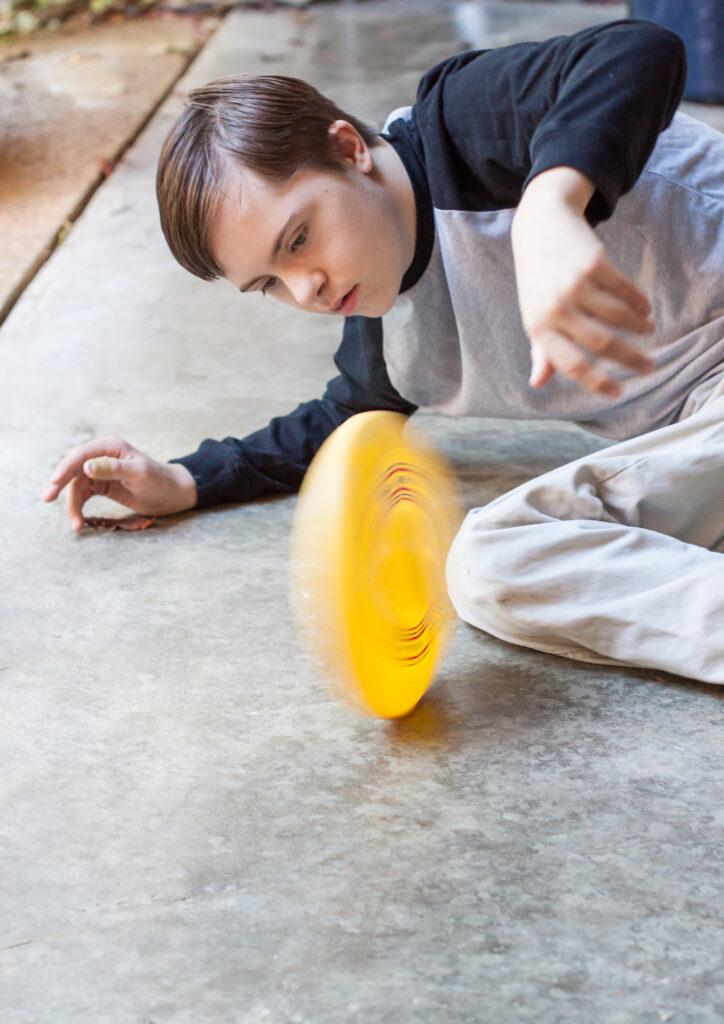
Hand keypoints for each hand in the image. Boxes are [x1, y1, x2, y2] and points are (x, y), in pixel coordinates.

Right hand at [42, 434, 197, 532]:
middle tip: (47, 499)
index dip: (65, 468)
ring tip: (76, 525)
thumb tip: (86, 467)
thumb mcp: (137, 474)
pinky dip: (79, 507)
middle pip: (74, 470)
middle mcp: (103, 456)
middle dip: (61, 485)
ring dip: (72, 504)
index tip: (54, 482)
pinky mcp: (102, 485)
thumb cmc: (159, 481)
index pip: (81, 455)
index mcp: (110, 446)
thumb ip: (112, 469)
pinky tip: (79, 522)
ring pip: (77, 486)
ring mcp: (101, 471)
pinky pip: (84, 495)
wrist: (172, 494)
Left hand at [511, 167, 654, 396]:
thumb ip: (541, 351)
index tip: (618, 392)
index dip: (597, 382)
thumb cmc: (537, 281)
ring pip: (618, 317)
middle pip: (601, 344)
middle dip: (630, 359)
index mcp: (538, 327)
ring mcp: (574, 285)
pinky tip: (645, 309)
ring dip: (639, 327)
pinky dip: (639, 302)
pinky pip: (624, 290)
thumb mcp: (534, 316)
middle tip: (648, 367)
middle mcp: (555, 308)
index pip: (571, 364)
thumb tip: (538, 383)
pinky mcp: (593, 262)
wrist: (539, 227)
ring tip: (648, 331)